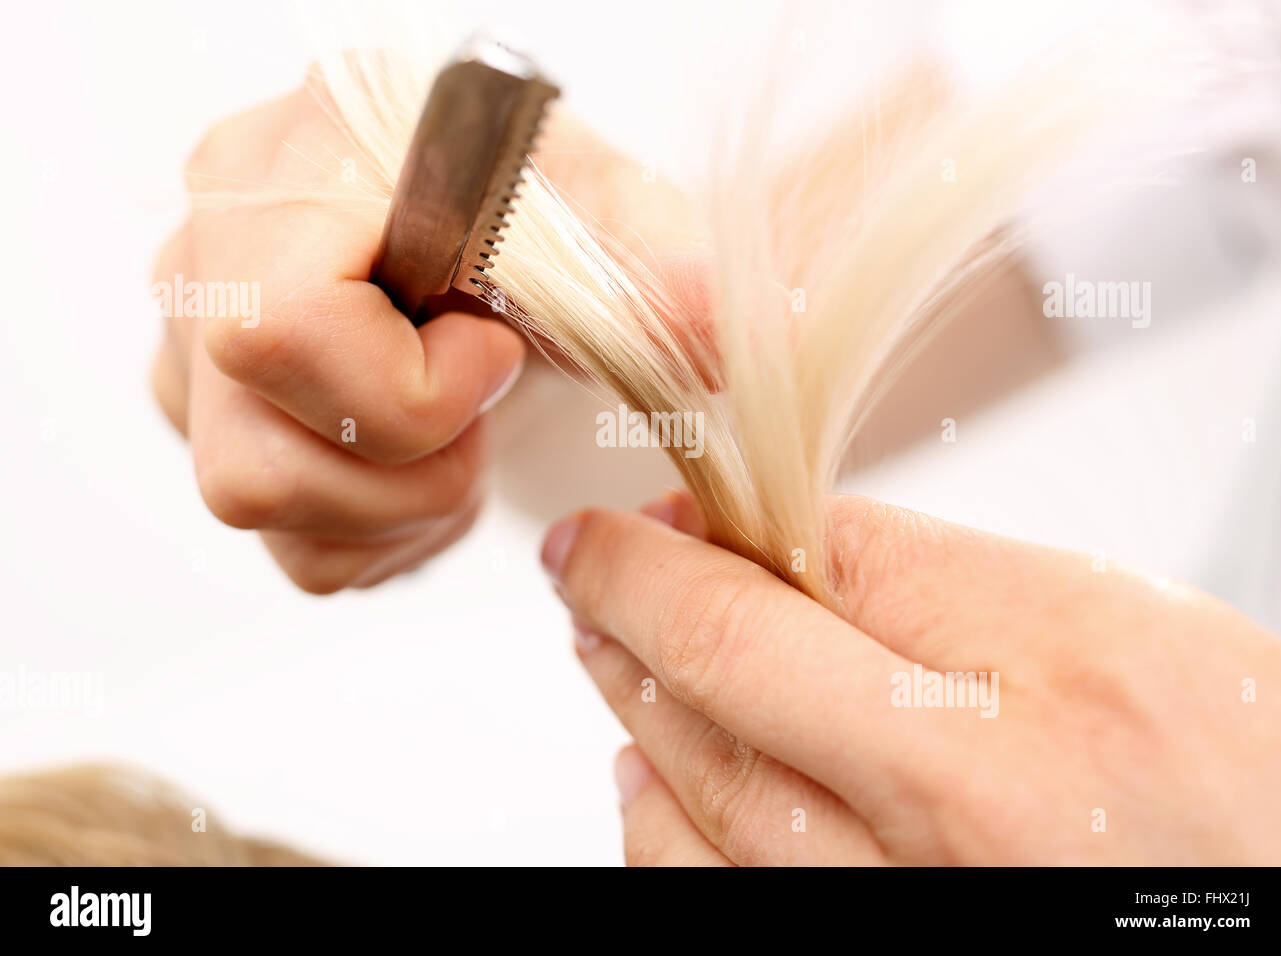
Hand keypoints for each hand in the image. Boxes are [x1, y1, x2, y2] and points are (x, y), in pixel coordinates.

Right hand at [151, 72, 700, 592]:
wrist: (488, 223)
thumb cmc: (528, 203)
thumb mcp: (607, 210)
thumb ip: (658, 263)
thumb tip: (711, 328)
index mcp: (287, 172)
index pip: (281, 332)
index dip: (410, 386)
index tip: (497, 354)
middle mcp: (208, 262)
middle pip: (256, 460)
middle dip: (415, 473)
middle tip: (483, 413)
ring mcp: (195, 353)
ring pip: (262, 512)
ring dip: (401, 510)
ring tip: (462, 436)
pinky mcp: (219, 426)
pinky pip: (288, 546)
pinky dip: (383, 534)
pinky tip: (427, 465)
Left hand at [541, 492, 1280, 864]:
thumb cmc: (1256, 790)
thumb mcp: (1142, 633)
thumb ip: (960, 586)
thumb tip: (801, 543)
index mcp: (1062, 672)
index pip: (828, 557)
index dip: (710, 525)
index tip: (659, 510)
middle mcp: (979, 801)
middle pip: (737, 662)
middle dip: (633, 594)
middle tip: (587, 559)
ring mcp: (917, 900)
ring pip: (705, 790)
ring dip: (633, 699)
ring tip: (603, 641)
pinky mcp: (877, 948)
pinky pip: (722, 893)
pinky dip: (661, 830)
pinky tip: (645, 777)